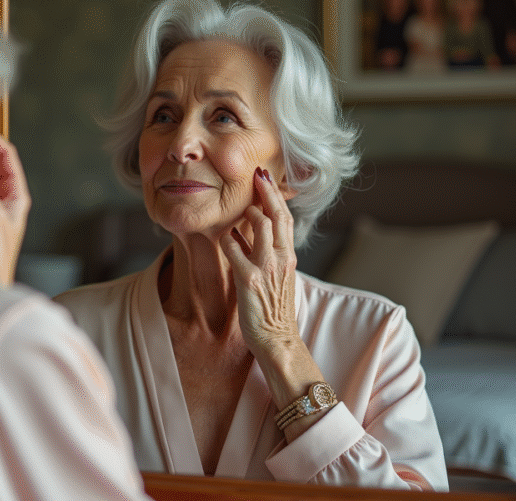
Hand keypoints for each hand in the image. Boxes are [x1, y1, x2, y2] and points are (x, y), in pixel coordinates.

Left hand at [219, 167, 299, 355]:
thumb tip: (249, 231)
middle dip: (265, 191)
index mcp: (289, 257)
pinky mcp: (249, 279)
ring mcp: (266, 267)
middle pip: (276, 215)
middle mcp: (281, 258)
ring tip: (238, 211)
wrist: (278, 340)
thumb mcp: (278, 276)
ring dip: (247, 213)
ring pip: (259, 225)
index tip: (265, 178)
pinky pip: (235, 248)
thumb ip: (269, 253)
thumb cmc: (274, 310)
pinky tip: (225, 238)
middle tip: (255, 175)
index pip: (286, 218)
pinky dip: (228, 239)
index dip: (276, 196)